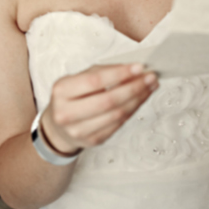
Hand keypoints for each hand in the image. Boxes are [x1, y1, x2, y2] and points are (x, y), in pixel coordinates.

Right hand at [42, 66, 159, 147]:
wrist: (58, 125)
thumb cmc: (71, 96)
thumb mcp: (79, 78)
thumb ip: (103, 72)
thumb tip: (132, 70)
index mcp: (62, 90)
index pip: (95, 81)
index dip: (119, 74)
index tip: (138, 67)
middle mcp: (67, 113)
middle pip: (108, 100)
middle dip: (134, 88)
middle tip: (150, 78)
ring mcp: (79, 130)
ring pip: (116, 115)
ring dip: (137, 100)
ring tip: (149, 87)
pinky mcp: (92, 141)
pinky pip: (118, 125)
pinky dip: (132, 111)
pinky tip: (139, 100)